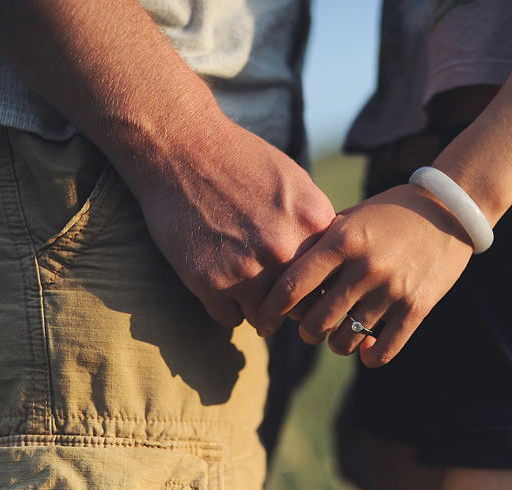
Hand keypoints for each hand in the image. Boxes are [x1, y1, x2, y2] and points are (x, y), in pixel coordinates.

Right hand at [124, 117, 336, 327]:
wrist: (180, 148)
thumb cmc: (238, 161)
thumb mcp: (294, 182)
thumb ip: (315, 226)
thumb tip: (331, 265)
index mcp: (313, 223)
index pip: (330, 281)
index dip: (316, 287)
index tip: (303, 288)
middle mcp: (284, 250)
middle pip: (300, 307)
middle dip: (288, 306)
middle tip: (274, 297)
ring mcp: (247, 269)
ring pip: (266, 319)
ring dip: (256, 309)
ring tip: (244, 287)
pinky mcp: (210, 282)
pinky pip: (230, 319)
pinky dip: (225, 308)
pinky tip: (219, 284)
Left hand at [256, 184, 474, 366]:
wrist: (451, 209)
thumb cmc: (391, 211)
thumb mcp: (351, 217)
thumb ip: (319, 243)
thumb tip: (279, 272)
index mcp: (341, 241)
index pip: (291, 287)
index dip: (270, 311)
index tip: (262, 323)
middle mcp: (364, 267)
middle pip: (314, 321)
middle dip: (305, 332)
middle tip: (308, 330)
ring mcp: (391, 289)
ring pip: (345, 340)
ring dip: (336, 345)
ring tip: (337, 337)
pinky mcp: (417, 307)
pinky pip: (383, 350)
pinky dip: (368, 357)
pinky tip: (365, 351)